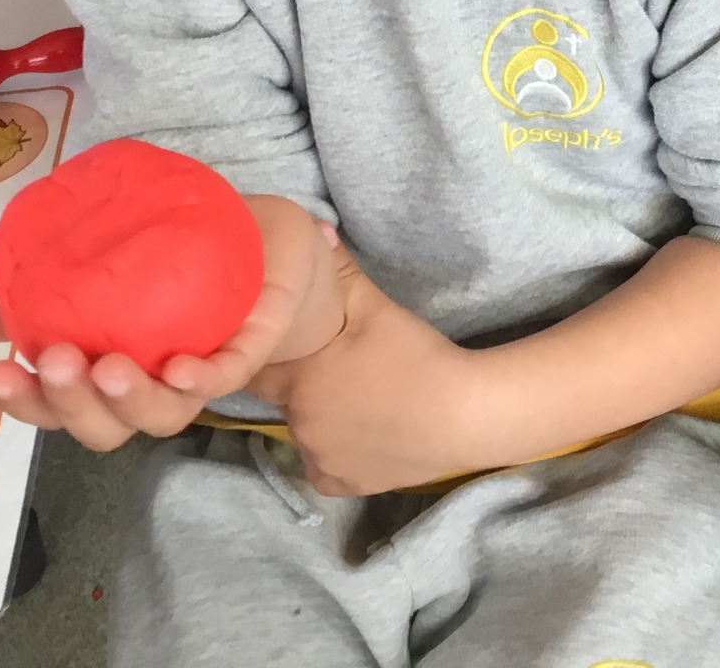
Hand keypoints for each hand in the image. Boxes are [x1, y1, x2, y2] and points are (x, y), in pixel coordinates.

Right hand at [0, 193, 345, 451]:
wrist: (268, 239)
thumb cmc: (184, 253)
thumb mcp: (110, 254)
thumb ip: (49, 286)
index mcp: (113, 368)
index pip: (61, 407)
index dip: (27, 402)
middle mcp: (154, 384)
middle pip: (107, 426)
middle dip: (74, 405)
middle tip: (59, 362)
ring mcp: (202, 372)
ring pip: (164, 414)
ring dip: (131, 398)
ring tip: (109, 367)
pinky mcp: (249, 349)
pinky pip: (224, 376)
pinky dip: (201, 378)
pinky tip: (179, 368)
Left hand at [250, 253, 487, 496]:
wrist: (463, 414)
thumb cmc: (414, 356)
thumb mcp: (375, 305)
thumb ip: (340, 272)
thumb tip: (315, 233)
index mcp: (297, 379)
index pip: (257, 368)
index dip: (270, 354)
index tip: (287, 346)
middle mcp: (298, 424)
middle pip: (286, 399)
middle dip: (302, 384)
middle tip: (337, 368)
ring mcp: (320, 459)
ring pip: (306, 433)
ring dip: (321, 417)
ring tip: (358, 399)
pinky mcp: (345, 486)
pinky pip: (325, 468)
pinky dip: (338, 453)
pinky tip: (363, 433)